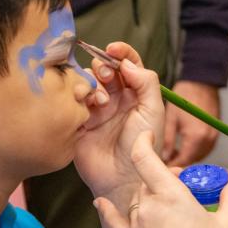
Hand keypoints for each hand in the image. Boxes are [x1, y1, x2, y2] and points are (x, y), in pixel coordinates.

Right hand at [74, 43, 164, 208]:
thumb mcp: (153, 111)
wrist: (123, 179)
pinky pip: (73, 97)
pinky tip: (86, 105)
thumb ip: (146, 82)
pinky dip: (78, 94)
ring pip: (88, 80)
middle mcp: (116, 99)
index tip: (113, 48)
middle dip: (104, 66)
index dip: (121, 51)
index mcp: (136, 94)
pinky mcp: (79, 119)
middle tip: (107, 75)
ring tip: (101, 101)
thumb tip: (127, 63)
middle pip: (105, 68)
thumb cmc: (143, 147)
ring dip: (93, 83)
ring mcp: (96, 109)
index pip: (128, 63)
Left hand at [95, 131, 227, 227]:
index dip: (143, 141)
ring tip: (167, 205)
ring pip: (137, 200)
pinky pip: (115, 223)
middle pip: (147, 182)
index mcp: (171, 196)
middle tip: (181, 187)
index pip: (146, 158)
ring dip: (148, 196)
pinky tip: (100, 203)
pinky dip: (107, 211)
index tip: (146, 133)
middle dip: (161, 179)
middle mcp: (149, 207)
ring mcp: (138, 227)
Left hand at [163, 81, 219, 165]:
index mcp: (195, 136)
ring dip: (187, 157)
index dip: (171, 166)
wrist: (202, 81)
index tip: (160, 167)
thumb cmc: (184, 95)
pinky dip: (195, 150)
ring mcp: (214, 136)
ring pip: (199, 156)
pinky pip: (205, 148)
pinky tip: (184, 146)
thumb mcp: (170, 117)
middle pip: (193, 161)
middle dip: (178, 163)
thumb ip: (167, 140)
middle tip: (164, 162)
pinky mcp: (215, 132)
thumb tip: (163, 156)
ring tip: (172, 154)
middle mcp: (208, 139)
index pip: (183, 161)